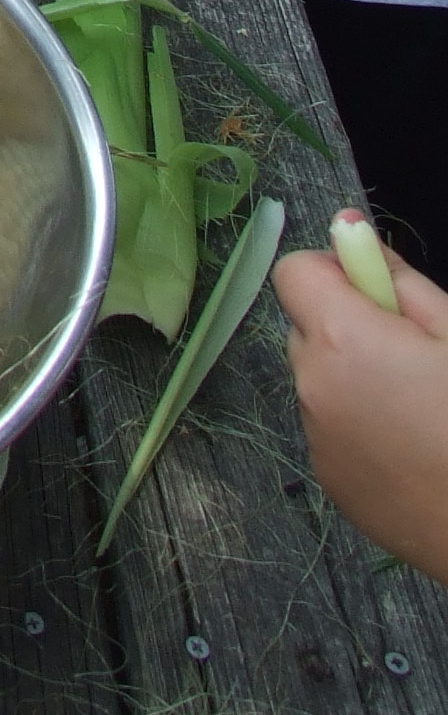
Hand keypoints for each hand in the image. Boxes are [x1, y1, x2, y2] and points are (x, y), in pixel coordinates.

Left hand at [275, 243, 447, 580]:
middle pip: (306, 328)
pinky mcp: (332, 484)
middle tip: (413, 356)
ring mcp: (317, 441)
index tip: (381, 295)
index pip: (295, 272)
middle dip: (347, 327)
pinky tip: (414, 450)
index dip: (336, 273)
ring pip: (319, 381)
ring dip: (353, 379)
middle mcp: (312, 387)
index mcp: (340, 340)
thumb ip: (400, 280)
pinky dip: (359, 426)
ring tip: (420, 409)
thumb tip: (349, 230)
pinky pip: (331, 430)